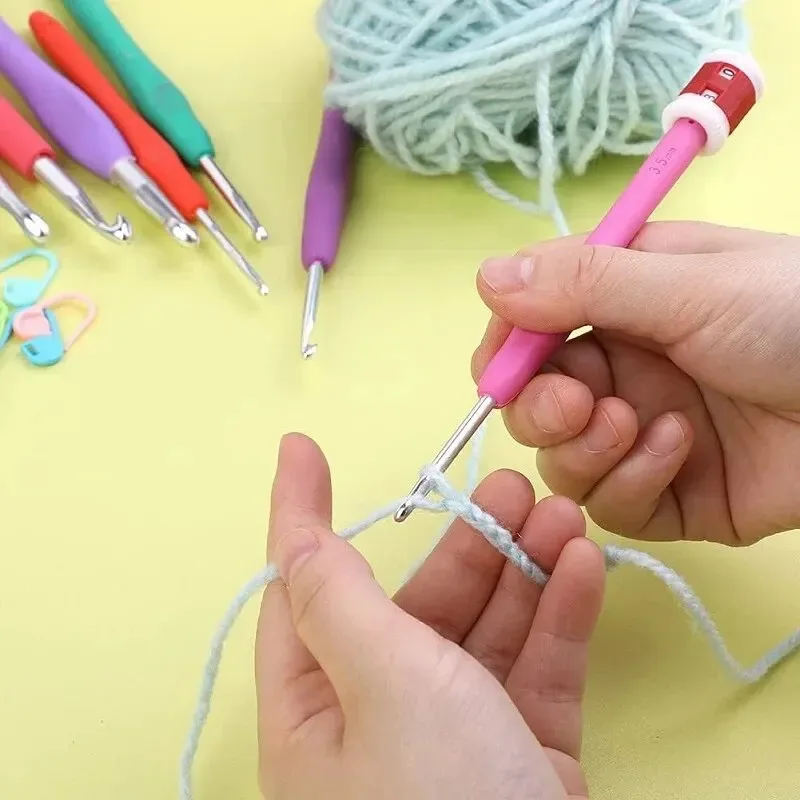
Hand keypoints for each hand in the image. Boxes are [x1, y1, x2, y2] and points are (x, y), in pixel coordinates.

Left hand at [256, 433, 604, 799]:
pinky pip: (536, 668)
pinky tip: (584, 567)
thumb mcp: (383, 688)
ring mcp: (456, 735)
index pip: (300, 586)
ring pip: (485, 629)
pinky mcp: (522, 754)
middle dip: (464, 539)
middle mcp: (379, 717)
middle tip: (514, 487)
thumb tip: (296, 540)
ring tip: (561, 513)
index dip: (299, 512)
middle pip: (415, 602)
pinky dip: (559, 615)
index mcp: (318, 705)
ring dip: (522, 567)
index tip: (301, 451)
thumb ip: (341, 603)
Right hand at [474, 222, 799, 545]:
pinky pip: (614, 504)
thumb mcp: (689, 285)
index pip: (530, 329)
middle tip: (576, 404)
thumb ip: (584, 284)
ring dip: (585, 447)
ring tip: (638, 425)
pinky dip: (633, 480)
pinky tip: (681, 450)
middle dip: (542, 408)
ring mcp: (645, 436)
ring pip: (564, 461)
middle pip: (535, 404)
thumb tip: (485, 278)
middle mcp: (625, 370)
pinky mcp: (672, 497)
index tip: (500, 370)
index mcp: (621, 304)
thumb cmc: (798, 315)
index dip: (505, 352)